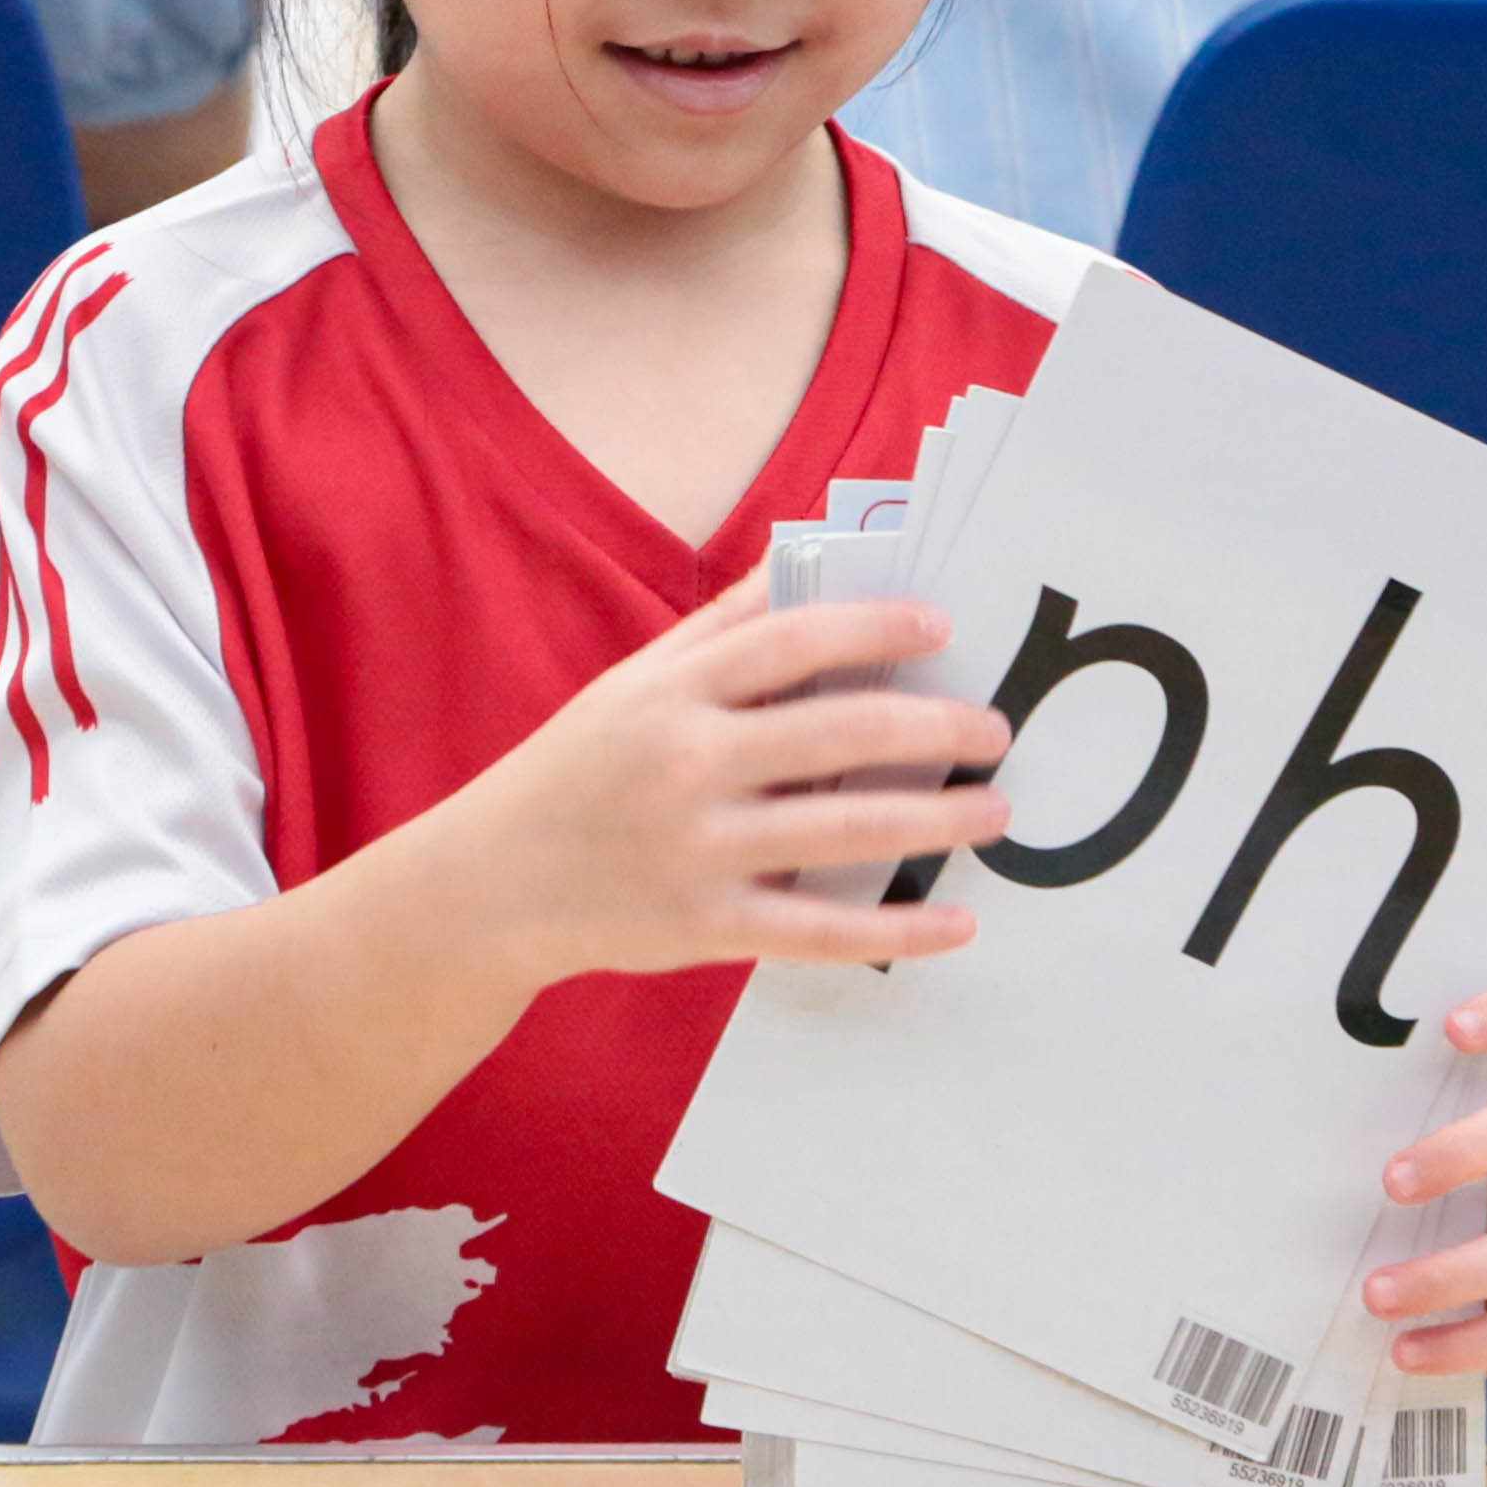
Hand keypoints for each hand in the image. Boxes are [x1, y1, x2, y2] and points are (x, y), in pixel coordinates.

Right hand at [430, 572, 1017, 985]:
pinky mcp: (706, 926)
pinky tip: (958, 923)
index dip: (874, 627)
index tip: (942, 628)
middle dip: (935, 728)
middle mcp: (687, 764)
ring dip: (937, 819)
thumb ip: (723, 626)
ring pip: (845, 830)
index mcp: (673, 692)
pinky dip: (898, 931)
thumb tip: (811, 554)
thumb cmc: (577, 769)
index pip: (791, 641)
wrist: (489, 885)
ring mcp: (698, 849)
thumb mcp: (634, 682)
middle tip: (995, 730)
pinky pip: (821, 929)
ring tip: (997, 809)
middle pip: (839, 732)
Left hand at [1362, 982, 1486, 1375]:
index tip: (1450, 1025)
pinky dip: (1466, 1344)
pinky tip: (1407, 1352)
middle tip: (1388, 1181)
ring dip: (1448, 1275)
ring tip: (1375, 1295)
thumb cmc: (1398, 1184)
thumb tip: (1226, 1093)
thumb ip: (1344, 1108)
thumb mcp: (1382, 1136)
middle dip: (1458, 1154)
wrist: (1449, 1273)